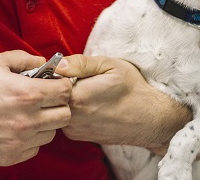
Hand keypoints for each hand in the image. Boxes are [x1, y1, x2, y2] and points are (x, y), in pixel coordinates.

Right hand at [0, 51, 73, 165]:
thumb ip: (23, 59)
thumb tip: (42, 62)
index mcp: (27, 93)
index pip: (65, 91)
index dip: (61, 84)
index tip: (52, 83)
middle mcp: (27, 120)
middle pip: (64, 115)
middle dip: (57, 104)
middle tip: (42, 98)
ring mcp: (18, 141)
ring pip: (50, 133)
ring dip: (44, 122)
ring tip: (25, 113)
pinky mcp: (8, 156)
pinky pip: (34, 149)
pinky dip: (29, 139)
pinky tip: (14, 127)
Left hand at [55, 54, 189, 151]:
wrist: (150, 119)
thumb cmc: (133, 89)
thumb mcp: (110, 65)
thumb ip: (80, 63)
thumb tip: (57, 63)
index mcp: (76, 97)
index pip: (49, 80)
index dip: (56, 72)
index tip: (67, 68)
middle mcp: (71, 118)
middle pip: (50, 95)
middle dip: (58, 85)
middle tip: (78, 78)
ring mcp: (73, 130)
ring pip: (57, 107)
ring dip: (65, 98)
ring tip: (87, 92)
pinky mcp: (77, 136)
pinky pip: (64, 117)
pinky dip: (71, 109)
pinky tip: (88, 105)